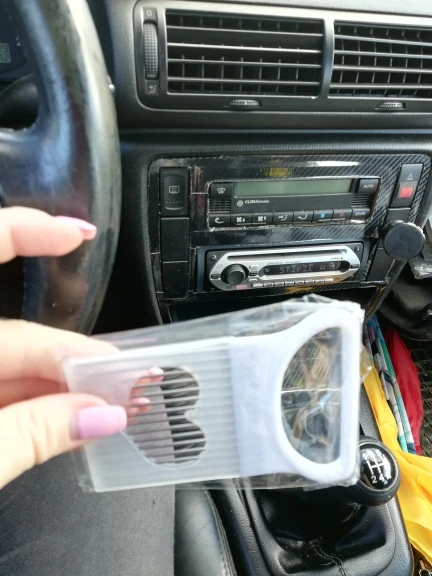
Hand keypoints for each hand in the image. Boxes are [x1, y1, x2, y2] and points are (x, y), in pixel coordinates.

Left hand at [0, 208, 137, 489]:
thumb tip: (103, 415)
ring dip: (63, 388)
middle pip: (16, 333)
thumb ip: (31, 436)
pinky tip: (71, 416)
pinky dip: (37, 406)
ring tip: (110, 405)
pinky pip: (3, 391)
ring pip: (13, 367)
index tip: (79, 234)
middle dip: (75, 358)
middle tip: (126, 381)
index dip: (28, 231)